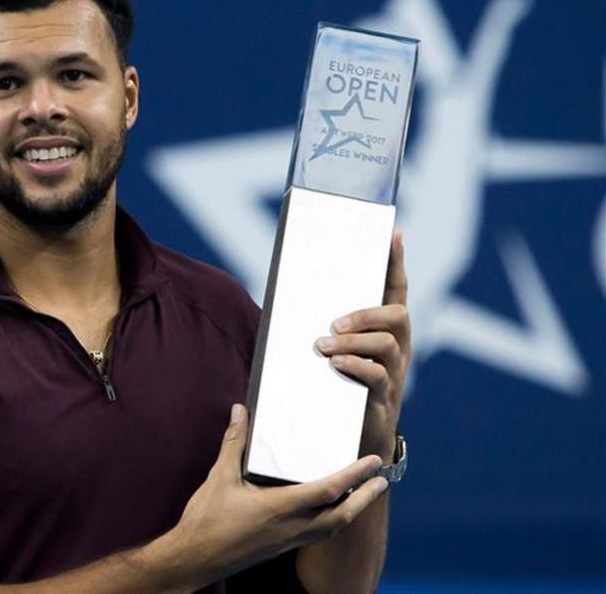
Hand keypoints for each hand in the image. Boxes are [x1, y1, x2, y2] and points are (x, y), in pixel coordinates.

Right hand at [146, 404, 389, 590]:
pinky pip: (317, 535)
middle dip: (365, 497)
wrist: (194, 559)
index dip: (355, 475)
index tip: (373, 462)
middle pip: (342, 515)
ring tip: (363, 496)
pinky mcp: (281, 548)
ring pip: (332, 528)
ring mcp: (288, 540)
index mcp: (281, 507)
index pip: (329, 490)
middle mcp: (292, 527)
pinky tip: (328, 512)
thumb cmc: (206, 519)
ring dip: (352, 511)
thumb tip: (241, 411)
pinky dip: (331, 522)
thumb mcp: (219, 477)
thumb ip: (234, 443)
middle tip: (382, 481)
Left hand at [313, 230, 410, 458]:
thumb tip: (280, 294)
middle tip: (333, 321)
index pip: (394, 291)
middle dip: (366, 312)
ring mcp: (394, 376)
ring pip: (387, 346)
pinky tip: (335, 365)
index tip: (394, 234)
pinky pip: (378, 378)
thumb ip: (315, 328)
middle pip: (397, 316)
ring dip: (354, 341)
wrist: (344, 444)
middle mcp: (395, 351)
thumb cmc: (329, 390)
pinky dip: (356, 367)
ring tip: (323, 346)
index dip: (396, 263)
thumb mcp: (325, 353)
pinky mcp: (384, 402)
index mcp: (382, 332)